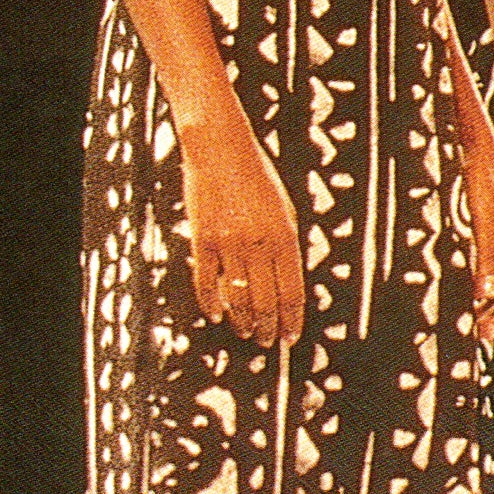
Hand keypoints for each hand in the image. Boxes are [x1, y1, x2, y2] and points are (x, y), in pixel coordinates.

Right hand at [180, 121, 304, 346]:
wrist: (220, 150)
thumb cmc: (257, 178)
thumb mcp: (284, 210)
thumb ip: (286, 247)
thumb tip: (285, 286)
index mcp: (284, 238)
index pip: (291, 293)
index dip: (292, 320)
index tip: (291, 337)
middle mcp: (258, 245)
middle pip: (265, 302)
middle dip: (268, 328)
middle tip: (268, 342)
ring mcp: (228, 245)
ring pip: (237, 298)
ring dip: (243, 323)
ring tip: (247, 334)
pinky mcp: (202, 240)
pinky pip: (206, 282)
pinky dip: (212, 304)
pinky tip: (218, 316)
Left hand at [462, 140, 493, 343]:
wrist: (477, 155)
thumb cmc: (484, 184)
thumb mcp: (484, 222)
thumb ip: (486, 258)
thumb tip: (484, 296)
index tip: (487, 336)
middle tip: (475, 336)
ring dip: (485, 304)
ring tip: (468, 322)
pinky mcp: (487, 238)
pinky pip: (485, 270)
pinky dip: (476, 286)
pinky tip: (462, 294)